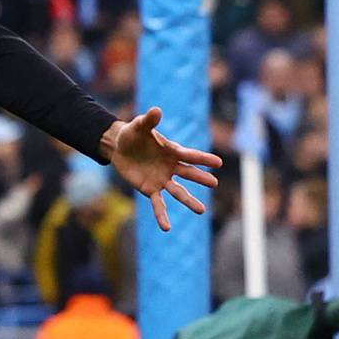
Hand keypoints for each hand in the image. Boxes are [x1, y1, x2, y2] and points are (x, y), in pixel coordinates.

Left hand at [100, 106, 222, 231]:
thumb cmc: (133, 134)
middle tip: (213, 183)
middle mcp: (171, 166)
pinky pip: (158, 204)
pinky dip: (162, 216)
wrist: (120, 147)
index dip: (203, 159)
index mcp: (172, 151)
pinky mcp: (150, 189)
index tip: (218, 163)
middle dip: (200, 178)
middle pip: (188, 173)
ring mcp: (162, 179)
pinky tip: (167, 228)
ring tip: (202, 211)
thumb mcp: (138, 126)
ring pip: (178, 192)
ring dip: (189, 201)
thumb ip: (148, 120)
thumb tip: (156, 110)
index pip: (190, 155)